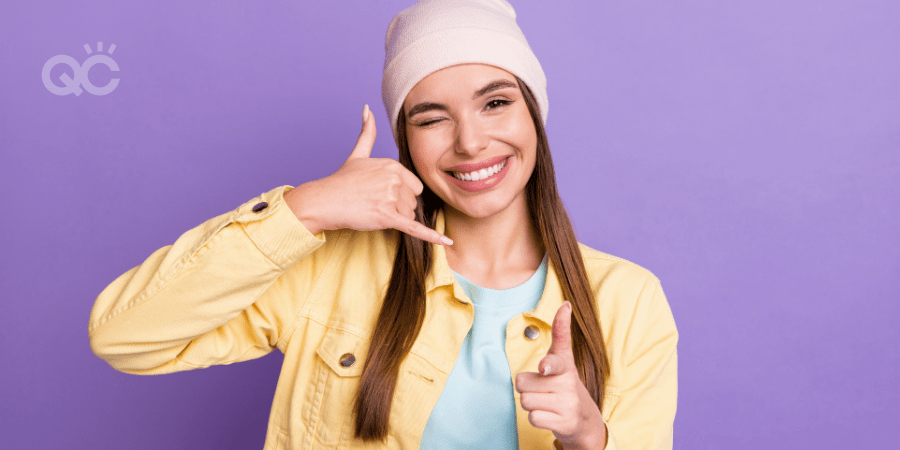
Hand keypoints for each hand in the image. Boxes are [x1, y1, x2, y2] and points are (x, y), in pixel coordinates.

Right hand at [284, 104, 452, 245]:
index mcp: (393, 165)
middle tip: (376, 204)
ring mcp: (391, 199)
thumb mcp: (358, 153)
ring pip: (410, 215)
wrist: (325, 201)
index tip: (382, 194)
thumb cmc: (341, 181)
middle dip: (399, 207)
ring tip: (374, 212)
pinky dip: (432, 236)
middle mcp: (394, 179)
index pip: (414, 186)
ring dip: (396, 219)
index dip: (401, 194)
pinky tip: (447, 242)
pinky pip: (415, 228)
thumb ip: (367, 131)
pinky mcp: (387, 217)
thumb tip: (367, 108)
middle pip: (413, 201)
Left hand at [515, 301, 607, 449]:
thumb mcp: (563, 358)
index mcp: (565, 364)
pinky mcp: (566, 422)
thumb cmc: (564, 383)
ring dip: (531, 403)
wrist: (584, 418)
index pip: (556, 359)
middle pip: (522, 383)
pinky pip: (533, 417)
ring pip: (526, 401)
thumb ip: (561, 332)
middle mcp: (568, 382)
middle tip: (542, 389)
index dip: (548, 363)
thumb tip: (566, 304)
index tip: (543, 367)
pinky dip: (536, 417)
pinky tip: (549, 414)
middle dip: (527, 388)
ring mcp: (568, 403)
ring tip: (546, 402)